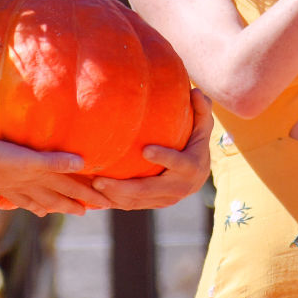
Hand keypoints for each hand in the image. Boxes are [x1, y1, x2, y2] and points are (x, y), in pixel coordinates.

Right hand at [0, 139, 110, 216]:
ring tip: (43, 214)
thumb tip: (81, 165)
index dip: (88, 195)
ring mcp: (5, 189)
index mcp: (37, 179)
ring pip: (25, 199)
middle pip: (51, 197)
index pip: (69, 188)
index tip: (106, 205)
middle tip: (82, 213)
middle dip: (67, 204)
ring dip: (36, 206)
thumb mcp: (29, 159)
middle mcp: (25, 187)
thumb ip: (54, 162)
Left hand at [90, 89, 213, 210]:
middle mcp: (180, 188)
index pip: (179, 163)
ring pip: (138, 201)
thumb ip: (202, 109)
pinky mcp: (154, 204)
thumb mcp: (203, 126)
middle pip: (149, 190)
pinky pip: (133, 205)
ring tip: (93, 185)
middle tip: (99, 180)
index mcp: (193, 167)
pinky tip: (95, 194)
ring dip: (114, 196)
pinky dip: (115, 201)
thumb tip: (196, 91)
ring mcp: (166, 199)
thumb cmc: (197, 142)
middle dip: (124, 187)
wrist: (198, 174)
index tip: (145, 149)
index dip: (164, 157)